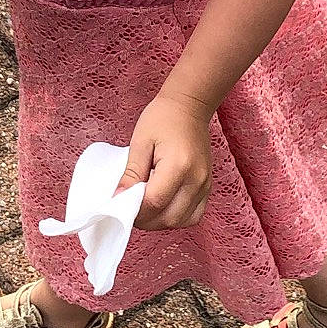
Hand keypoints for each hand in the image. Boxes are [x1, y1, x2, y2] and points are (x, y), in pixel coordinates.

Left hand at [119, 92, 212, 230]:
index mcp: (179, 166)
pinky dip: (176, 217)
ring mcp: (205, 184)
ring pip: (182, 221)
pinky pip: (194, 214)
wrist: (189, 106)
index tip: (120, 204)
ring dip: (161, 221)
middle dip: (146, 220)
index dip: (135, 210)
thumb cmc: (162, 118)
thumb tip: (119, 198)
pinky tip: (163, 206)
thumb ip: (131, 174)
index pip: (155, 202)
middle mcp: (196, 179)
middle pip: (170, 218)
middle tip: (130, 209)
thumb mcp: (140, 142)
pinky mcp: (207, 186)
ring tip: (146, 207)